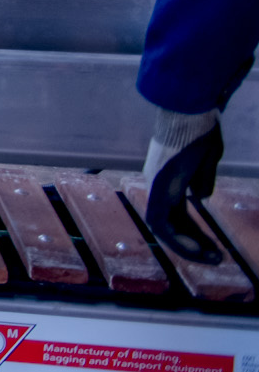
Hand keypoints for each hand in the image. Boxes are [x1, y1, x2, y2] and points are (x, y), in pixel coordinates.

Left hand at [147, 122, 226, 264]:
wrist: (191, 111)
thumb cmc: (200, 129)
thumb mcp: (205, 160)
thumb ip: (201, 180)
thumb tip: (199, 199)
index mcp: (168, 180)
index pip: (177, 215)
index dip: (194, 233)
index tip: (214, 247)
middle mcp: (157, 185)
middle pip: (171, 224)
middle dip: (193, 245)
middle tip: (216, 259)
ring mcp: (155, 186)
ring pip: (163, 228)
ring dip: (187, 247)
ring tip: (212, 260)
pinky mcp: (157, 186)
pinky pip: (160, 222)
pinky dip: (177, 239)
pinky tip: (198, 250)